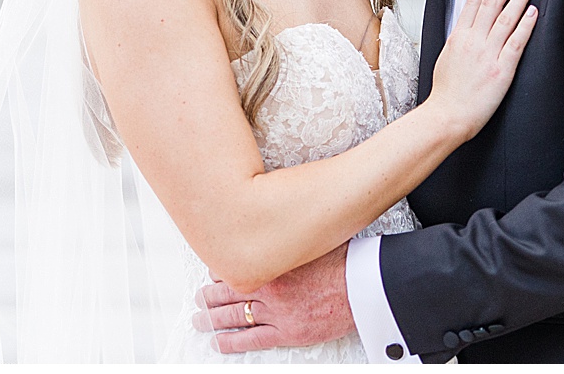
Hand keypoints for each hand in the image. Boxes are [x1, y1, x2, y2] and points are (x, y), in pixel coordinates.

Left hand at [194, 244, 353, 353]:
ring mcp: (276, 312)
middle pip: (226, 291)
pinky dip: (232, 342)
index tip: (215, 268)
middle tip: (200, 296)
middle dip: (208, 294)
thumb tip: (280, 221)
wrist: (363, 286)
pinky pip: (251, 340)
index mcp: (272, 261)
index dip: (220, 267)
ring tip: (200, 319)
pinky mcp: (287, 332)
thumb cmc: (344, 261)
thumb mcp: (311, 239)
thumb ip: (289, 237)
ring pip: (232, 315)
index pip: (233, 263)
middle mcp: (269, 287)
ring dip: (211, 318)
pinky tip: (220, 342)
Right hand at [427, 0, 536, 139]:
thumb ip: (458, 39)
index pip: (473, 1)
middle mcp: (473, 41)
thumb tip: (467, 26)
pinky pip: (516, 42)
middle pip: (491, 3)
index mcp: (458, 36)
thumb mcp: (446, 57)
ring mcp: (488, 54)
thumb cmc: (446, 93)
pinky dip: (525, 25)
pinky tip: (533, 11)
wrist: (447, 116)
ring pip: (505, 18)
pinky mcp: (502, 70)